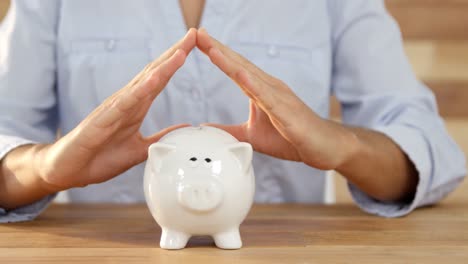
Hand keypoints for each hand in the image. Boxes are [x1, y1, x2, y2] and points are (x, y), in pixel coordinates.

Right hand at [37, 29, 196, 190]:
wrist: (68, 170)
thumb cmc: (100, 157)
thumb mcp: (140, 149)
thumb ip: (161, 137)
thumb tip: (185, 127)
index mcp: (136, 107)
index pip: (160, 80)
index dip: (176, 63)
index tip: (194, 46)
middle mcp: (126, 102)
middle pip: (154, 73)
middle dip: (174, 54)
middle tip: (194, 34)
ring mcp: (114, 108)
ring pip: (142, 84)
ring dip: (162, 68)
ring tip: (181, 52)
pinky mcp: (102, 120)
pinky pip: (124, 103)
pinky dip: (140, 90)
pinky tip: (154, 79)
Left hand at [196, 28, 358, 170]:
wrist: (324, 146)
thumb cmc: (291, 138)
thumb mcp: (251, 135)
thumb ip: (228, 130)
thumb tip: (205, 128)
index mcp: (261, 91)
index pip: (235, 68)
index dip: (217, 54)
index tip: (198, 40)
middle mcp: (269, 88)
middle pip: (239, 65)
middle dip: (218, 49)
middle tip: (198, 33)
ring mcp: (279, 97)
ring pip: (250, 77)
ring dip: (230, 62)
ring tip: (211, 48)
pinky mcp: (286, 113)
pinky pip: (268, 97)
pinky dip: (254, 85)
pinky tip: (241, 75)